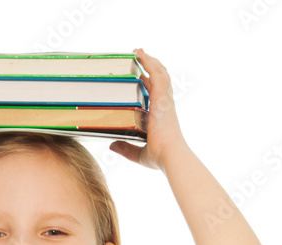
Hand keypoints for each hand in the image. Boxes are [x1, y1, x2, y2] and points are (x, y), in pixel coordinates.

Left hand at [109, 49, 185, 169]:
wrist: (170, 155)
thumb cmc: (159, 157)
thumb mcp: (138, 153)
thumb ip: (125, 148)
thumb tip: (111, 145)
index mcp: (160, 115)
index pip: (155, 93)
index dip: (148, 82)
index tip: (140, 74)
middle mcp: (164, 105)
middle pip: (158, 79)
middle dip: (150, 66)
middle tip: (139, 56)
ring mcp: (164, 100)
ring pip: (159, 73)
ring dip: (149, 61)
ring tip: (138, 51)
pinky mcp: (162, 98)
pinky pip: (157, 74)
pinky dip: (149, 63)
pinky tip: (141, 55)